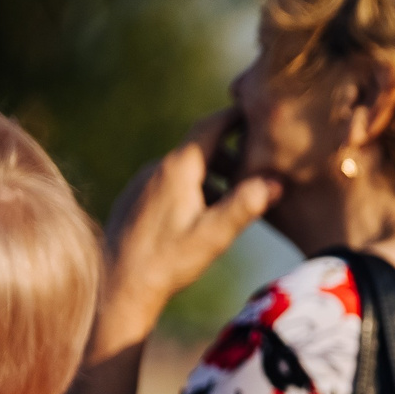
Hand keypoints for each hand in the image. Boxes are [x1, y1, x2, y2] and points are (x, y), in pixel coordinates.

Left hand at [95, 111, 280, 344]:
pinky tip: (204, 217)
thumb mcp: (215, 235)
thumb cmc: (169, 261)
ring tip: (237, 201)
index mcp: (178, 169)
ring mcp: (143, 183)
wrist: (119, 285)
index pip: (210, 126)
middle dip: (232, 155)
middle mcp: (157, 169)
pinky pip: (171, 184)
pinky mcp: (136, 199)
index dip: (235, 116)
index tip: (256, 109)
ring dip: (214, 178)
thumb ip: (246, 205)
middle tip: (260, 168)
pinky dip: (194, 190)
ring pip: (187, 170)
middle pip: (201, 149)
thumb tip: (275, 182)